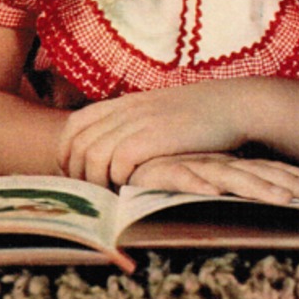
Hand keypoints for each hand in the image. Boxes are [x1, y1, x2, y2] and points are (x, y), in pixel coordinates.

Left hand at [56, 80, 258, 187]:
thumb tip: (113, 152)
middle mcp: (125, 110)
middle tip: (90, 194)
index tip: (75, 175)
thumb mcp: (158, 112)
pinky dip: (116, 180)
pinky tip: (128, 189)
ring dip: (95, 182)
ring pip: (92, 155)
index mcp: (123, 102)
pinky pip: (117, 162)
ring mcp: (138, 123)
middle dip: (77, 174)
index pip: (75, 125)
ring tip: (108, 196)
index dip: (67, 152)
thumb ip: (134, 124)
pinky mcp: (153, 138)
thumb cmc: (197, 116)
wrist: (231, 106)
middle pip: (78, 143)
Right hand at [128, 153, 298, 204]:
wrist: (114, 147)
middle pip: (261, 174)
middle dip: (295, 185)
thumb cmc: (155, 164)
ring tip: (286, 200)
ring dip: (258, 188)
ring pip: (230, 178)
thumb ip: (221, 180)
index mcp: (225, 161)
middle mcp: (213, 161)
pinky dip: (198, 185)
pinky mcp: (158, 170)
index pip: (269, 171)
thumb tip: (250, 192)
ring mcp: (188, 164)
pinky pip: (181, 178)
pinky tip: (214, 193)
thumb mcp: (196, 173)